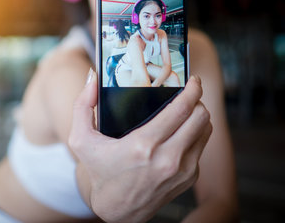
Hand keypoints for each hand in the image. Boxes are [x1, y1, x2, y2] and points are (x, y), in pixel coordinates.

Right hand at [69, 72, 211, 222]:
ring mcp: (181, 170)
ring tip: (187, 108)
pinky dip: (195, 133)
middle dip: (197, 99)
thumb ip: (82, 105)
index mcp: (143, 146)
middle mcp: (167, 159)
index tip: (192, 79)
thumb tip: (92, 76)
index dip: (192, 89)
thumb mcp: (81, 139)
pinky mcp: (188, 178)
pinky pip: (201, 146)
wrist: (116, 210)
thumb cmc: (99, 171)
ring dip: (199, 115)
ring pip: (205, 130)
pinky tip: (182, 129)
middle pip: (200, 117)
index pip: (181, 110)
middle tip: (189, 91)